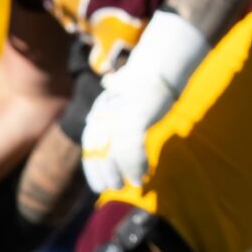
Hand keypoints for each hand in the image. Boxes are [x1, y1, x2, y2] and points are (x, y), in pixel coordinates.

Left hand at [81, 12, 209, 193]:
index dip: (92, 163)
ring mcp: (118, 116)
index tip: (97, 180)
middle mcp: (105, 112)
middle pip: (96, 149)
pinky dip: (135, 166)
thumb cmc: (149, 73)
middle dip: (101, 171)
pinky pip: (131, 150)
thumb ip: (118, 86)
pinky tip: (143, 176)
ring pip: (112, 153)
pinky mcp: (135, 118)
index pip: (88, 140)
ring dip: (120, 172)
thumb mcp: (127, 82)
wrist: (163, 63)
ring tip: (129, 184)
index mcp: (102, 107)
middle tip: (109, 188)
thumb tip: (111, 80)